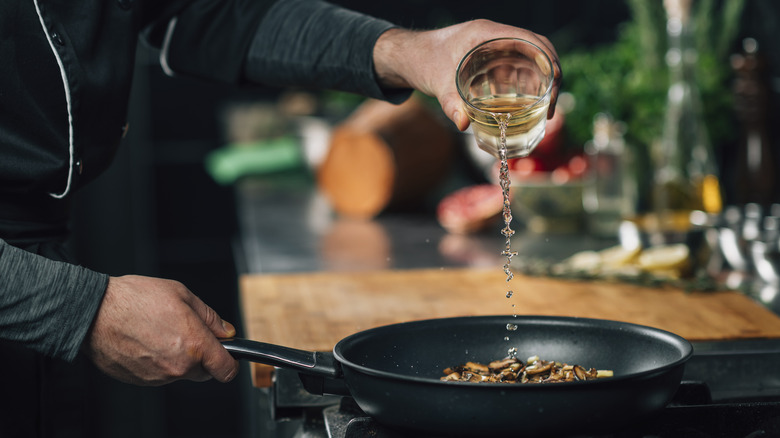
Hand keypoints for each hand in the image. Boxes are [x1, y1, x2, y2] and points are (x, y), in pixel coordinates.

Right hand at [84, 275, 238, 385]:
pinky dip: (157, 362)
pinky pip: (159, 374)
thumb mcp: (183, 295)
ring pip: (180, 372)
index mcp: (194, 345)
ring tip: (160, 332)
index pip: (226, 370)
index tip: (228, 355)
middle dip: (202, 357)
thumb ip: (210, 317)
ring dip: (177, 358)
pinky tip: (146, 341)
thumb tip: (226, 331)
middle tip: (187, 333)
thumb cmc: (135, 299)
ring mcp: (158, 377)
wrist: (94, 312)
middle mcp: (178, 366)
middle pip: (204, 372)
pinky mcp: (140, 381)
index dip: (230, 362)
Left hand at [373, 19, 561, 130]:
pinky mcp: (490, 59)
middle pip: (537, 50)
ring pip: (529, 60)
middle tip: (552, 105)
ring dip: (541, 81)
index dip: (549, 60)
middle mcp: (495, 37)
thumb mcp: (438, 83)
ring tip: (546, 109)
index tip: (555, 85)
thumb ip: (451, 104)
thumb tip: (463, 124)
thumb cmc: (423, 62)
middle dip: (551, 75)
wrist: (408, 56)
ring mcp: (494, 48)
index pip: (531, 40)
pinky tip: (527, 106)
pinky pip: (516, 68)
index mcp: (488, 33)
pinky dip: (526, 84)